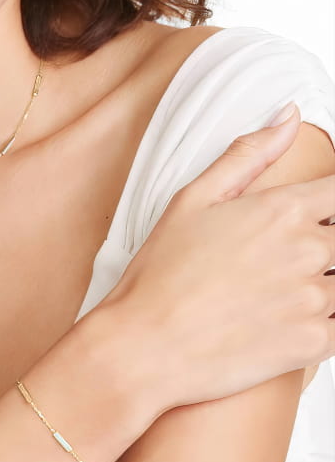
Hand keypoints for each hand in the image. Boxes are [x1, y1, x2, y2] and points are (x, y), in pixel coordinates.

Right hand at [99, 103, 334, 415]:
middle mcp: (307, 250)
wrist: (146, 343)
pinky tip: (288, 315)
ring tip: (278, 288)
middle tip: (274, 258)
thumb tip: (288, 118)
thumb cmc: (161, 271)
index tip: (318, 212)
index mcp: (281, 210)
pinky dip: (324, 316)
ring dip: (323, 280)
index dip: (331, 200)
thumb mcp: (192, 199)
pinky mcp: (316, 343)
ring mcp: (315, 298)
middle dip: (322, 243)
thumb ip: (247, 155)